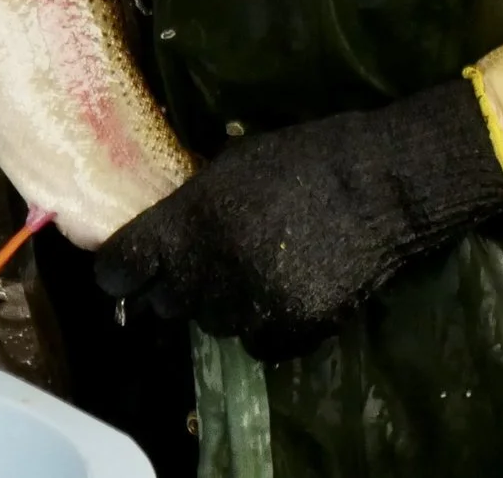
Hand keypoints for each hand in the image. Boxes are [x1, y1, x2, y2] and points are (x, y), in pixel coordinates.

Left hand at [94, 78, 502, 361]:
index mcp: (187, 219)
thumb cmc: (302, 158)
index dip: (119, 271)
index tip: (128, 270)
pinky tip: (284, 292)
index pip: (119, 268)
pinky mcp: (296, 328)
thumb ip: (186, 207)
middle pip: (164, 303)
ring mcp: (254, 302)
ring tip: (253, 270)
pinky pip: (258, 345)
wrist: (383, 183)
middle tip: (201, 264)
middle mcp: (211, 267)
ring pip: (210, 324)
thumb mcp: (228, 166)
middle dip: (174, 286)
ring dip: (221, 305)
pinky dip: (264, 328)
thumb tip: (153, 239)